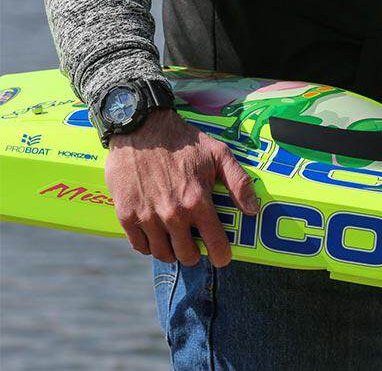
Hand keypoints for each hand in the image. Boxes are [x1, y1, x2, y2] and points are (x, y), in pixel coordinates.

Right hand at [106, 109, 258, 266]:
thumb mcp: (219, 154)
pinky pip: (139, 246)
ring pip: (162, 254)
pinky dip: (149, 245)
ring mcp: (147, 216)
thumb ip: (239, 182)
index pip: (215, 245)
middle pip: (187, 256)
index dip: (222, 255)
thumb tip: (253, 209)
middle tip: (196, 244)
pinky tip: (156, 233)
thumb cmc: (183, 140)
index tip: (222, 256)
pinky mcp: (126, 214)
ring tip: (176, 239)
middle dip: (195, 253)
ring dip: (172, 251)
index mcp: (197, 201)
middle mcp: (173, 213)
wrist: (142, 127)